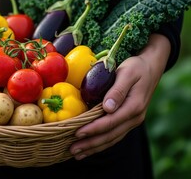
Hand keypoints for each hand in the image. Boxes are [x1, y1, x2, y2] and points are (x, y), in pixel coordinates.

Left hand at [70, 34, 170, 159]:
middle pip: (110, 135)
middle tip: (73, 150)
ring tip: (78, 154)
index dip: (93, 129)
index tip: (78, 133)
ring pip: (112, 138)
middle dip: (91, 144)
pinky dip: (102, 143)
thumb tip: (108, 107)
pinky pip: (114, 135)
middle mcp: (134, 117)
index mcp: (134, 106)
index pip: (110, 122)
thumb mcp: (127, 73)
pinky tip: (90, 147)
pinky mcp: (128, 120)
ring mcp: (132, 120)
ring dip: (94, 147)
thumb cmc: (136, 68)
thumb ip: (118, 90)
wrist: (150, 68)